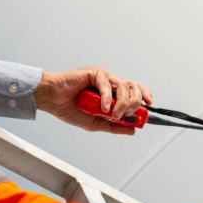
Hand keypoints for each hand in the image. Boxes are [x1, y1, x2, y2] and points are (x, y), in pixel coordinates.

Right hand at [34, 67, 151, 134]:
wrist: (53, 101)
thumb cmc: (71, 109)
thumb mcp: (96, 123)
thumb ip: (114, 126)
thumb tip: (133, 129)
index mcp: (112, 94)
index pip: (134, 91)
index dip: (144, 95)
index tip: (149, 104)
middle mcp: (110, 84)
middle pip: (133, 88)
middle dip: (135, 102)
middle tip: (127, 114)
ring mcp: (103, 78)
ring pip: (123, 86)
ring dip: (122, 103)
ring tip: (113, 114)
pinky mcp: (94, 73)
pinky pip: (107, 84)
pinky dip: (107, 97)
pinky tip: (102, 107)